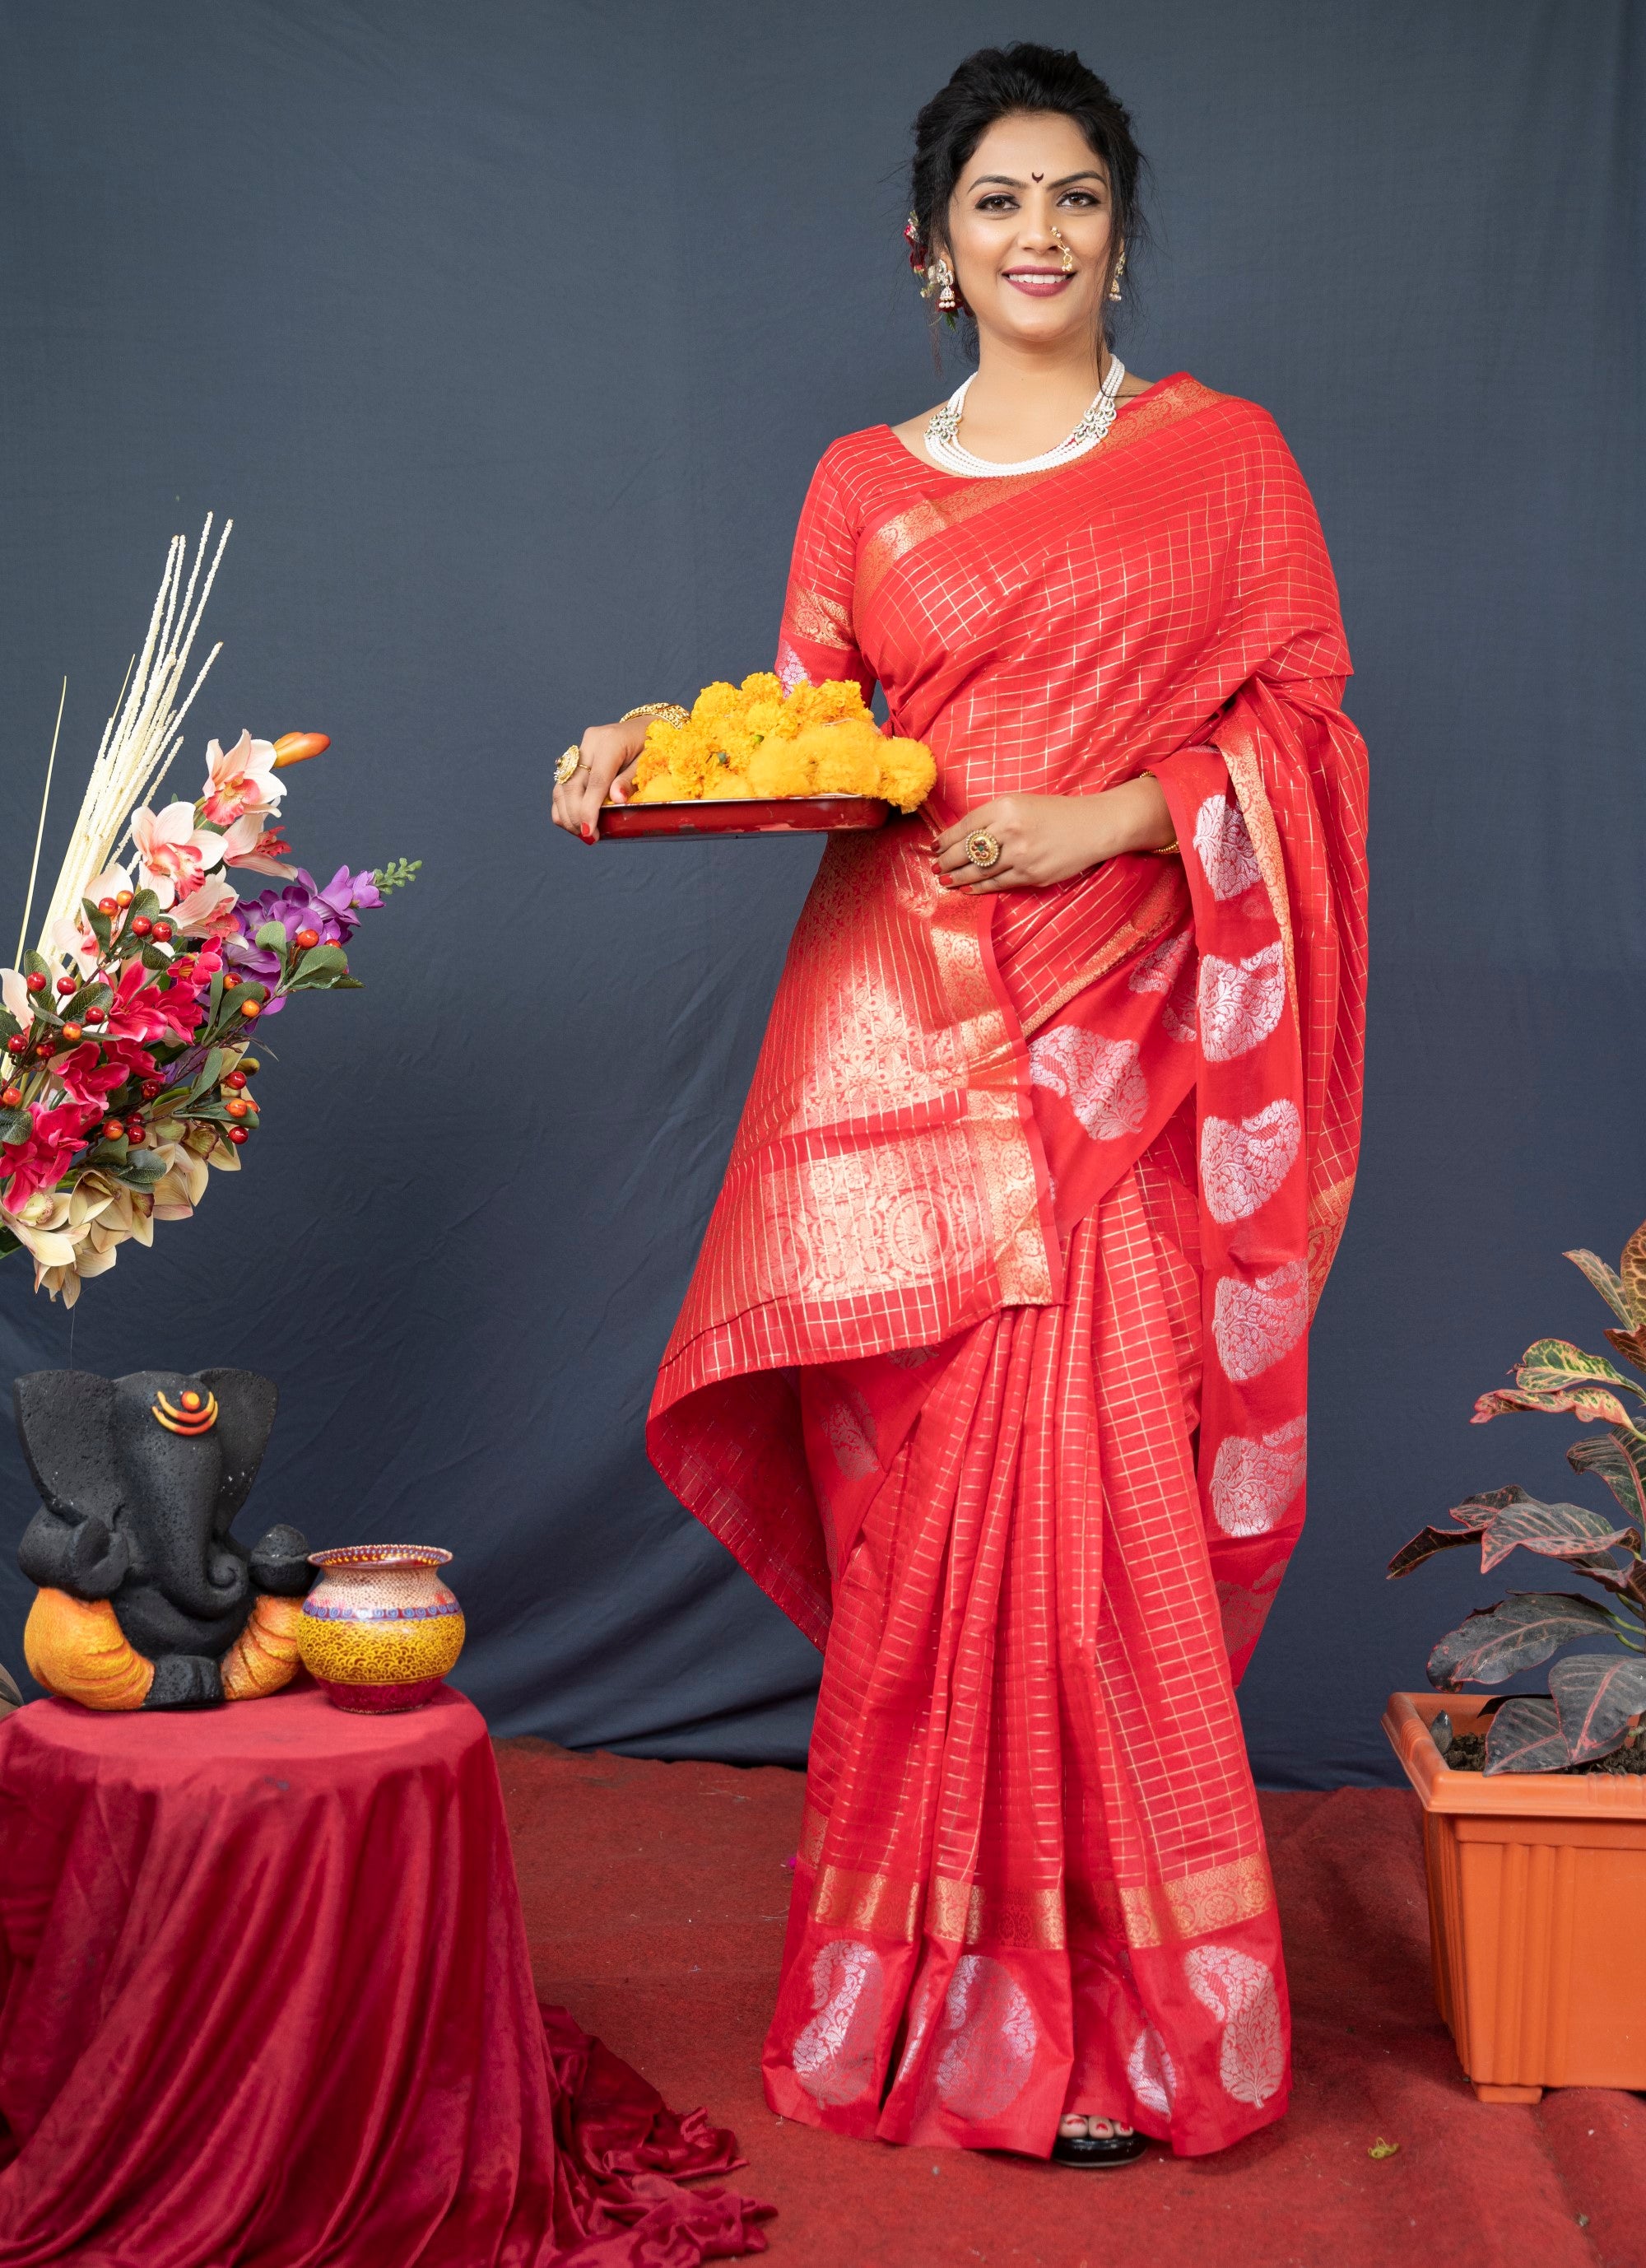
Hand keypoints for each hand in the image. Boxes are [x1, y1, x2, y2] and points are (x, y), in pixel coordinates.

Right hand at [551, 716, 650, 841]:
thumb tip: (616, 800)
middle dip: (576, 815)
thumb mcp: (649, 762)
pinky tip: (574, 822)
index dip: (589, 808)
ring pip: (562, 786)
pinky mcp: (574, 758)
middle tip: (589, 837)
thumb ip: (630, 780)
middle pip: (572, 784)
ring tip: (583, 833)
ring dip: (568, 814)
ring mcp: (580, 750)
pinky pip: (561, 785)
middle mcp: (590, 743)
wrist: (643, 729)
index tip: (589, 832)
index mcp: (611, 742)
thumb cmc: (652, 747)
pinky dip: (564, 806)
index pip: (596, 780)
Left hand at [931, 777, 1173, 892]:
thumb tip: (962, 836)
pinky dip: (979, 887)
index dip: (945, 840)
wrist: (1093, 826)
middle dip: (946, 861)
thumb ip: (993, 817)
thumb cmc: (1056, 813)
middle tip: (935, 868)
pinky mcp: (1031, 874)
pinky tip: (968, 888)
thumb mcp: (1021, 803)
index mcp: (1005, 806)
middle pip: (966, 850)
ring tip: (945, 880)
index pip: (964, 826)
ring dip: (957, 877)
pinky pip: (997, 883)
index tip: (933, 847)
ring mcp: (1020, 855)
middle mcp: (1010, 829)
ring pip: (978, 871)